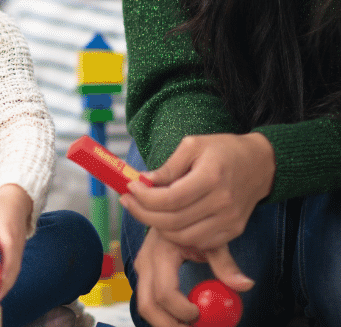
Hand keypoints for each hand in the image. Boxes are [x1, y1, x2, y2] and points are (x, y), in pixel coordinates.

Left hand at [0, 184, 31, 301]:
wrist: (18, 199)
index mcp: (6, 234)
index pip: (9, 255)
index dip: (5, 269)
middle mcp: (15, 244)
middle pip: (14, 269)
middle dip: (6, 286)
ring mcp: (18, 248)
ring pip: (15, 271)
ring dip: (7, 285)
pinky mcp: (16, 250)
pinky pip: (13, 267)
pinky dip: (7, 279)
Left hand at [121, 133, 273, 250]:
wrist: (261, 164)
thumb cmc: (223, 150)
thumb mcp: (192, 145)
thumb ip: (168, 167)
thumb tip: (143, 181)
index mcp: (211, 177)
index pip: (170, 199)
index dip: (144, 197)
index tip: (131, 188)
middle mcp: (222, 203)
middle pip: (173, 221)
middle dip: (143, 214)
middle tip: (129, 201)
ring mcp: (230, 221)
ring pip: (183, 237)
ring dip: (157, 227)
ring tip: (145, 211)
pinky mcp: (233, 231)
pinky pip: (199, 243)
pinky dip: (178, 236)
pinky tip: (166, 221)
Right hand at [132, 229, 251, 326]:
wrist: (173, 207)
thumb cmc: (193, 222)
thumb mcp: (210, 240)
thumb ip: (225, 263)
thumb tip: (246, 284)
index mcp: (161, 253)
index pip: (165, 292)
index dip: (182, 310)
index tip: (200, 314)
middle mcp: (145, 263)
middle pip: (148, 306)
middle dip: (169, 325)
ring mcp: (142, 269)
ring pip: (144, 306)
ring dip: (165, 322)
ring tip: (189, 325)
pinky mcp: (143, 273)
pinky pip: (148, 300)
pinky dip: (163, 314)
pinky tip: (181, 318)